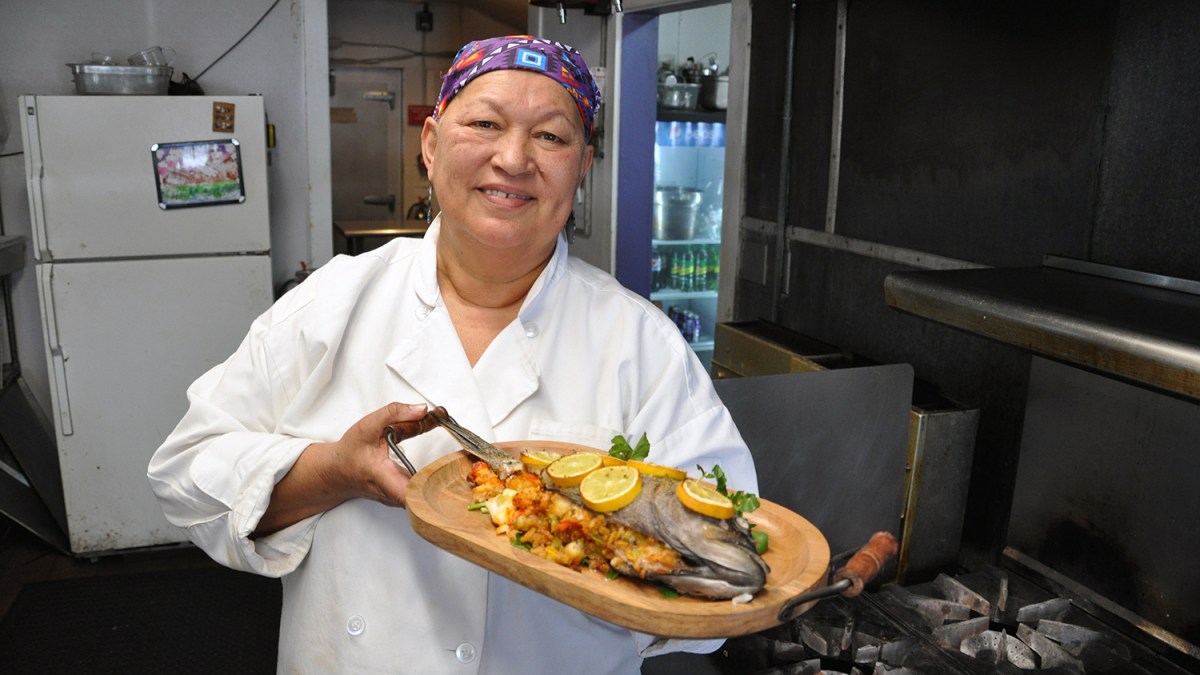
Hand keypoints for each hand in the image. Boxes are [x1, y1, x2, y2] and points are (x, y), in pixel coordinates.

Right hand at [253, 402, 437, 536]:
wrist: (338, 471)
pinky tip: (439, 461)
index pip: (409, 494)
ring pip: (426, 492)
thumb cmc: (351, 451)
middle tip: (459, 452)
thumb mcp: (368, 425)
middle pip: (426, 492)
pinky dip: (433, 475)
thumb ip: (395, 413)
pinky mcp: (403, 498)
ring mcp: (399, 500)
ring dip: (441, 472)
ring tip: (449, 457)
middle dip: (445, 472)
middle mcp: (393, 494)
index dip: (430, 488)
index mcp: (383, 476)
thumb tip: (423, 409)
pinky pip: (423, 490)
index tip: (445, 470)